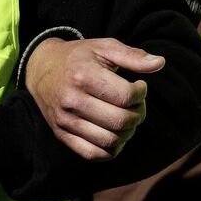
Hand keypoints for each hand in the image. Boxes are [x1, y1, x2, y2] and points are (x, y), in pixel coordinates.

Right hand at [25, 37, 161, 161]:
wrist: (41, 68)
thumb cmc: (79, 57)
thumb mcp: (104, 47)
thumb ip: (132, 56)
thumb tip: (159, 63)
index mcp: (83, 76)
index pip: (126, 96)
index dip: (141, 93)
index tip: (139, 87)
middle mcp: (72, 101)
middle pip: (120, 121)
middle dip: (138, 114)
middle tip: (137, 105)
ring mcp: (65, 121)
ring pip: (109, 141)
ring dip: (128, 132)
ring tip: (127, 117)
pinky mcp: (61, 134)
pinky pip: (93, 154)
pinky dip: (111, 149)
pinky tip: (116, 133)